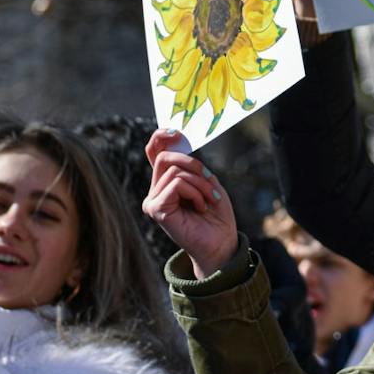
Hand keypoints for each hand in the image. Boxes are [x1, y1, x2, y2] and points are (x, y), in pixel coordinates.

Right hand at [143, 129, 238, 276]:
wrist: (221, 242)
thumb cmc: (216, 214)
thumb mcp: (207, 182)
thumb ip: (191, 166)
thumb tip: (176, 144)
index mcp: (166, 183)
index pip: (154, 152)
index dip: (160, 137)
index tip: (176, 131)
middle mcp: (155, 191)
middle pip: (165, 157)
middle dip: (193, 164)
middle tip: (209, 179)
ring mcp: (153, 201)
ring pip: (175, 171)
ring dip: (200, 183)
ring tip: (208, 200)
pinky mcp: (155, 209)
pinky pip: (176, 184)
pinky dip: (195, 192)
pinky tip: (201, 207)